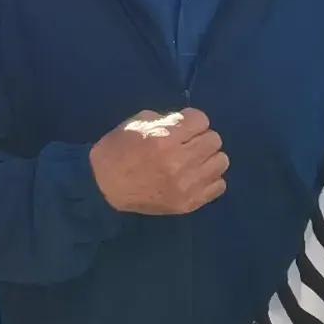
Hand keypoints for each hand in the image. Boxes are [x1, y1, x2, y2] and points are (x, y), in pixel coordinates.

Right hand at [90, 108, 228, 215]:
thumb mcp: (136, 124)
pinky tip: (195, 177)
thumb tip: (188, 124)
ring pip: (221, 162)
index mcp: (163, 138)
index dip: (192, 121)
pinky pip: (219, 186)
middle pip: (214, 140)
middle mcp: (178, 161)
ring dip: (208, 158)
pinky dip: (210, 179)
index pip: (202, 120)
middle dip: (201, 138)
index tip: (184, 127)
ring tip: (193, 161)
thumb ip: (166, 120)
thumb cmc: (117, 150)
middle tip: (188, 144)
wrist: (102, 186)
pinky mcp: (188, 203)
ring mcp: (186, 184)